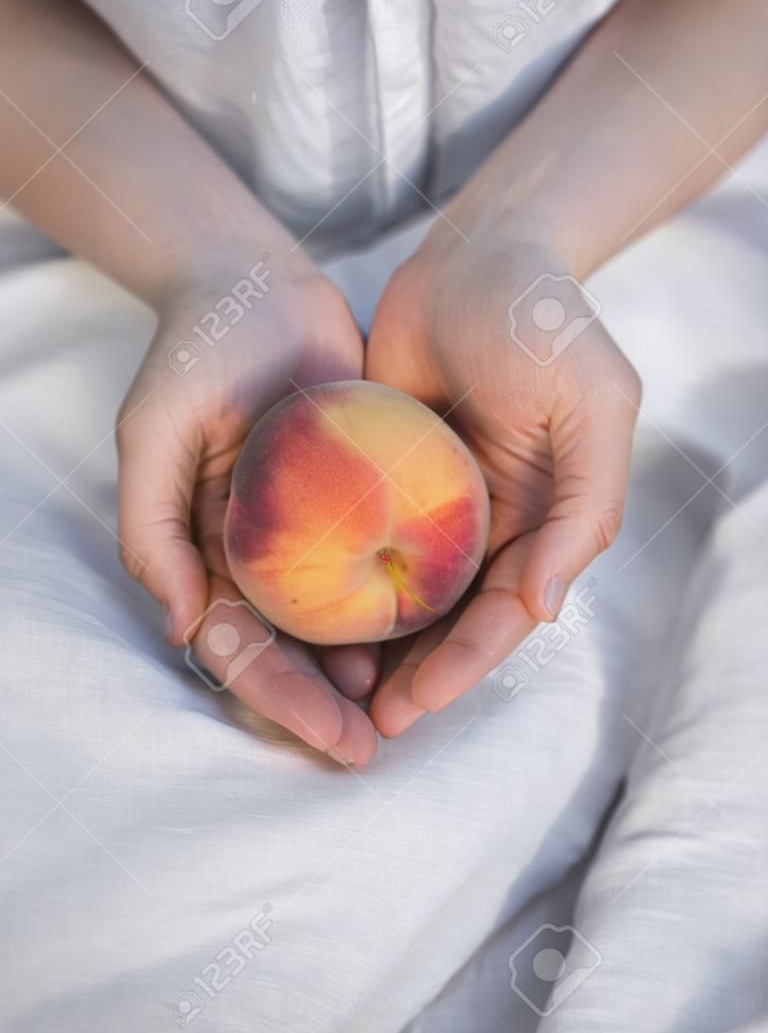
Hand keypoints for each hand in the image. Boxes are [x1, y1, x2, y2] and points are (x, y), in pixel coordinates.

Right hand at [116, 244, 377, 763]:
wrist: (259, 285)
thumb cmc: (196, 356)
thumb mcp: (154, 433)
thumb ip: (151, 528)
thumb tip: (183, 626)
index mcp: (209, 554)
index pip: (242, 647)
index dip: (282, 699)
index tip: (334, 737)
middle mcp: (265, 554)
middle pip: (296, 649)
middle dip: (329, 706)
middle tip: (377, 747)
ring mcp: (316, 528)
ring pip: (344, 617)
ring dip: (374, 667)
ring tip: (415, 707)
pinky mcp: (363, 495)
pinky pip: (387, 554)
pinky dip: (409, 597)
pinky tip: (442, 628)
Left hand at [365, 226, 639, 735]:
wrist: (478, 252)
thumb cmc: (546, 324)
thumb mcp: (593, 407)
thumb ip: (585, 507)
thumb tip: (542, 610)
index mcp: (541, 520)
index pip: (503, 613)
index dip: (465, 665)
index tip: (417, 705)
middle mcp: (487, 521)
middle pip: (449, 617)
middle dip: (414, 673)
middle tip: (364, 722)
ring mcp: (430, 499)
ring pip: (400, 589)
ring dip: (373, 643)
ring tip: (329, 690)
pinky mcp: (379, 471)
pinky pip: (356, 535)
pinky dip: (336, 578)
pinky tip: (301, 613)